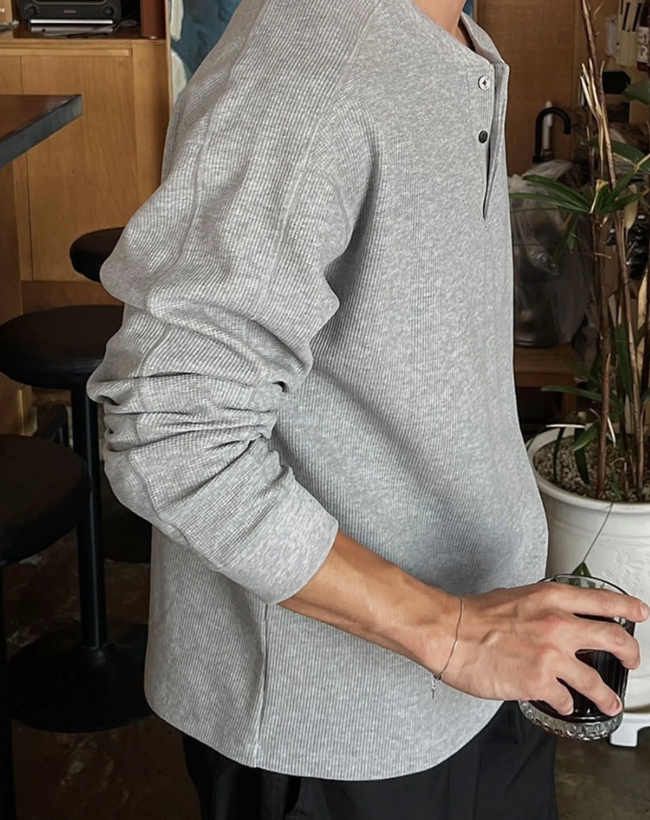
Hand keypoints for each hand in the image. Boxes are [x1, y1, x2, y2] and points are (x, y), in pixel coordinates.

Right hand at [435, 583, 648, 716]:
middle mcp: (558, 625)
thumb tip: (556, 619)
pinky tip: (563, 704)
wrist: (452, 633)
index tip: (640, 613)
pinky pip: (566, 700)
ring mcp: (552, 656)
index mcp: (552, 598)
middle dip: (631, 654)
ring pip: (597, 682)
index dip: (628, 608)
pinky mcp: (540, 683)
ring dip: (608, 696)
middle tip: (633, 661)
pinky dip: (566, 704)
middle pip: (615, 640)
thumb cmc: (475, 615)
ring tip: (611, 703)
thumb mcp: (517, 597)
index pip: (603, 601)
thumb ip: (543, 608)